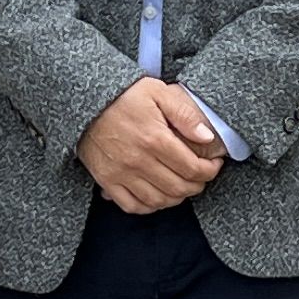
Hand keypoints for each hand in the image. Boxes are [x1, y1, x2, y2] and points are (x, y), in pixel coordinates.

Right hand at [77, 76, 225, 213]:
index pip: (192, 168)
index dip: (210, 171)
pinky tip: (157, 196)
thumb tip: (206, 137)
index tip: (214, 165)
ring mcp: (121, 173)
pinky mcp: (106, 180)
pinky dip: (149, 206)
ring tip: (183, 186)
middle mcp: (139, 161)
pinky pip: (132, 205)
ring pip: (158, 201)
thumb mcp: (158, 92)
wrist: (85, 101)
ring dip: (176, 198)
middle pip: (178, 188)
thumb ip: (185, 115)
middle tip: (202, 177)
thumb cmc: (123, 95)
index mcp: (155, 139)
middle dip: (197, 185)